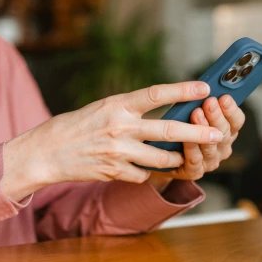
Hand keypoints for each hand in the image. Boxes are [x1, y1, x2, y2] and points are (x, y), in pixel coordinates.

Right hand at [0, 82, 223, 199]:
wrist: (45, 153)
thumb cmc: (77, 126)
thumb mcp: (104, 108)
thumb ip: (132, 111)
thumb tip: (167, 112)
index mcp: (117, 104)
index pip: (156, 94)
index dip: (182, 90)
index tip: (204, 88)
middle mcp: (119, 127)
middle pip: (168, 130)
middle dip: (197, 133)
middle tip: (216, 134)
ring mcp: (118, 152)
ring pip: (162, 158)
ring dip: (175, 158)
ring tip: (180, 156)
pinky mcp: (114, 172)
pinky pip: (143, 174)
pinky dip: (146, 171)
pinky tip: (139, 166)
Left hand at [148, 95, 245, 190]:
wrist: (160, 154)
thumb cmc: (178, 126)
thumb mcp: (190, 111)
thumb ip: (199, 102)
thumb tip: (201, 86)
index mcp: (227, 131)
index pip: (236, 121)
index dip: (231, 110)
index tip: (224, 97)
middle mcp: (222, 147)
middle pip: (225, 133)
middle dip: (217, 116)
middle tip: (209, 102)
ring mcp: (210, 161)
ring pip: (211, 146)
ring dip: (204, 129)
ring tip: (196, 113)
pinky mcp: (195, 172)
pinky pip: (195, 161)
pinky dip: (191, 148)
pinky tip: (186, 138)